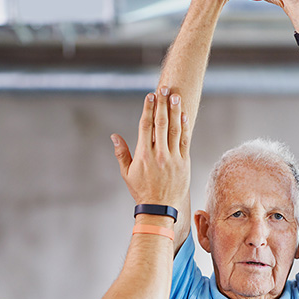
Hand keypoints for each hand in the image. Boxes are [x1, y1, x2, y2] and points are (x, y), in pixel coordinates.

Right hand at [112, 88, 189, 210]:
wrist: (159, 209)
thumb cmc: (141, 191)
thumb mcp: (127, 173)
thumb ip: (122, 153)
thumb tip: (114, 136)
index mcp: (143, 155)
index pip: (146, 126)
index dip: (148, 109)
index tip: (150, 96)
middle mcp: (159, 154)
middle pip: (161, 123)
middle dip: (163, 104)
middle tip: (165, 89)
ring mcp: (173, 158)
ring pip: (174, 129)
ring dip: (175, 111)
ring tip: (176, 97)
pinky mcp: (184, 162)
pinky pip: (184, 141)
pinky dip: (185, 127)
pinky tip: (184, 115)